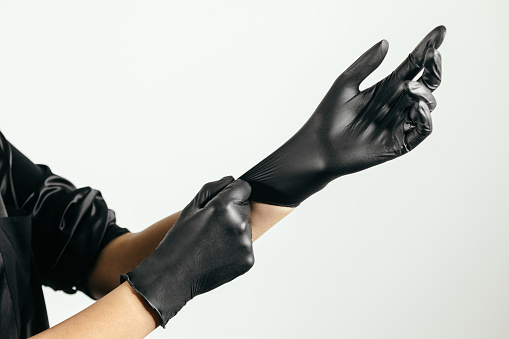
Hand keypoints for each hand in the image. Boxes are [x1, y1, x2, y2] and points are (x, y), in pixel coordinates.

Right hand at [121, 176, 252, 326]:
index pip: (244, 188)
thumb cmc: (179, 240)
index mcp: (224, 207)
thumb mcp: (191, 208)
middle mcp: (238, 223)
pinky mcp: (248, 260)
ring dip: (234, 232)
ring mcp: (245, 243)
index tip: (220, 205)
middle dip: (232, 213)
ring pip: (246, 228)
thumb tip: (231, 180)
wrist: (173, 275)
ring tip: (212, 243)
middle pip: (245, 208)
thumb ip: (213, 188)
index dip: (231, 194)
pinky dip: (235, 249)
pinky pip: (245, 247)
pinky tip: (217, 255)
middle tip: (211, 228)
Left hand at [241, 26, 445, 205]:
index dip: (427, 49)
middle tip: (433, 55)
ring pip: (427, 105)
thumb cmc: (328, 116)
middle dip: (433, 68)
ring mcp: (399, 123)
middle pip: (426, 83)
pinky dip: (425, 118)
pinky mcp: (399, 143)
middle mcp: (397, 104)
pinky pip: (422, 130)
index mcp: (386, 88)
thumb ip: (366, 64)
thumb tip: (385, 42)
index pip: (413, 66)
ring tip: (410, 87)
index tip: (440, 31)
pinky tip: (417, 107)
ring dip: (424, 93)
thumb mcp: (346, 83)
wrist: (318, 146)